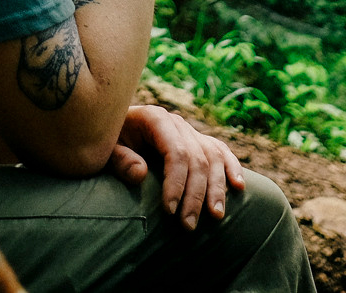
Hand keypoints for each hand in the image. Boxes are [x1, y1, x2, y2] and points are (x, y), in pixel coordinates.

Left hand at [105, 105, 244, 227]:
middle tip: (188, 226)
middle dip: (195, 195)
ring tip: (215, 216)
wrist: (113, 128)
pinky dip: (232, 168)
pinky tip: (239, 187)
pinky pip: (221, 152)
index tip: (169, 211)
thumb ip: (120, 159)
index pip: (175, 152)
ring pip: (214, 158)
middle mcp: (177, 123)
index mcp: (155, 119)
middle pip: (197, 160)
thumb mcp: (106, 148)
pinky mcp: (199, 141)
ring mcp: (190, 132)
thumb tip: (141, 173)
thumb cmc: (108, 141)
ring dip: (217, 188)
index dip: (176, 183)